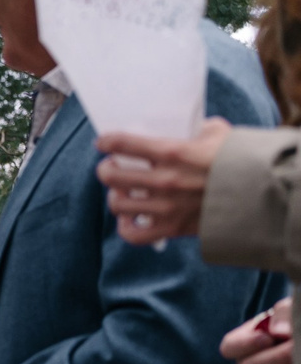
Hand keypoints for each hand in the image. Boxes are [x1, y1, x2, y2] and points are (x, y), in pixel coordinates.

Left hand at [97, 118, 229, 244]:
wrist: (260, 195)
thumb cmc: (241, 160)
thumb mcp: (219, 134)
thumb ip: (196, 130)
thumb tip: (184, 129)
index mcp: (174, 153)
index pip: (125, 143)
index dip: (107, 142)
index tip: (103, 143)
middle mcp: (165, 180)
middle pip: (112, 176)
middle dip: (106, 170)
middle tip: (109, 168)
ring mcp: (166, 207)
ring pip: (118, 204)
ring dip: (115, 196)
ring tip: (121, 192)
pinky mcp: (171, 229)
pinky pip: (132, 234)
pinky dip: (125, 226)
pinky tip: (129, 218)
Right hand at [224, 299, 294, 363]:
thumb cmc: (298, 317)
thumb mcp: (291, 309)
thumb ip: (283, 313)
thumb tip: (277, 332)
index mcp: (247, 341)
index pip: (230, 347)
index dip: (244, 345)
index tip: (266, 338)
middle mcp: (253, 363)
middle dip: (275, 357)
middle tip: (295, 345)